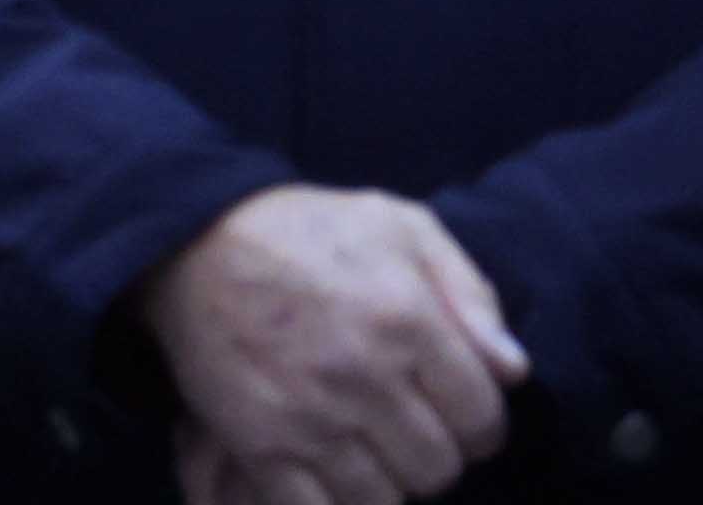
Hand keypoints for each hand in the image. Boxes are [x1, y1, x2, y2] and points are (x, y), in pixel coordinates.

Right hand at [140, 186, 522, 502]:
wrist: (188, 238)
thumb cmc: (305, 230)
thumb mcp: (398, 225)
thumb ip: (470, 291)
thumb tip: (514, 371)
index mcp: (407, 321)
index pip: (483, 419)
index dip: (479, 423)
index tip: (456, 411)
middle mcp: (363, 376)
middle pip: (439, 467)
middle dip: (435, 452)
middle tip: (409, 427)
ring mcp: (309, 416)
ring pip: (387, 498)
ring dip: (387, 479)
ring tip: (369, 446)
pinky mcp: (259, 444)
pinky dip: (336, 502)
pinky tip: (333, 472)